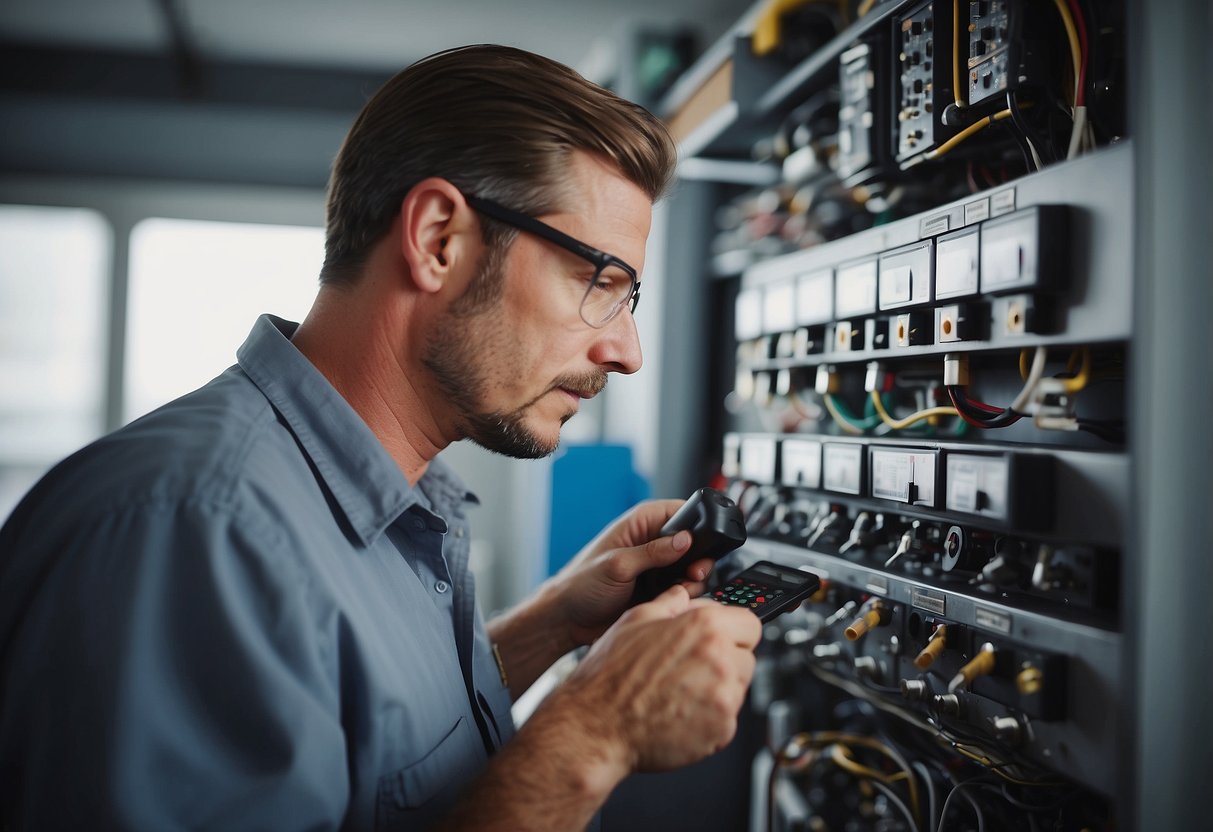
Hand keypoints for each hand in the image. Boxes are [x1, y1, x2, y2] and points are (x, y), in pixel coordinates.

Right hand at [543, 585, 761, 772]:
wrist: (596, 726)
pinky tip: (680, 713)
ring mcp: (723, 697)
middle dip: (726, 660)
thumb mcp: (634, 621)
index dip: (734, 630)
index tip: (723, 639)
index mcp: (704, 625)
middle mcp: (720, 658)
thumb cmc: (609, 676)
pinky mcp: (721, 729)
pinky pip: (728, 719)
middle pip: (747, 657)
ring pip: (739, 688)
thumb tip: (682, 594)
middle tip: (691, 669)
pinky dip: (710, 718)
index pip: (750, 623)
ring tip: (680, 692)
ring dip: (719, 689)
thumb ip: (669, 604)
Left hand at [547, 499, 719, 646]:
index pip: (681, 510)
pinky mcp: (658, 587)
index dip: (695, 525)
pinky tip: (672, 601)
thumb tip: (685, 540)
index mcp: (641, 522)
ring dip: (692, 581)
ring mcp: (656, 566)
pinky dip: (684, 595)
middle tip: (693, 574)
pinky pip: (683, 588)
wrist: (568, 620)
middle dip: (698, 559)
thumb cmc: (581, 584)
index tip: (698, 545)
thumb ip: (653, 552)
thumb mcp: (618, 565)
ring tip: (678, 590)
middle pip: (694, 541)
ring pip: (692, 567)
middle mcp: (651, 541)